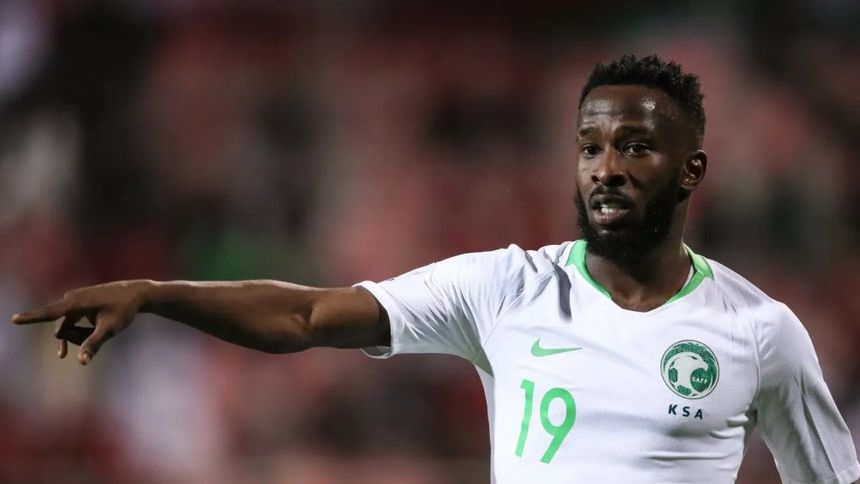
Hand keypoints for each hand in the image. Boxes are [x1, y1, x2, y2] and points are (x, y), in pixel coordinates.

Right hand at [12, 280, 152, 364]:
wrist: (137, 293)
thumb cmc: (124, 310)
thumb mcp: (110, 329)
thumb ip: (94, 345)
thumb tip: (82, 362)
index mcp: (76, 303)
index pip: (50, 313)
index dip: (31, 318)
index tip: (13, 319)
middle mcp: (71, 298)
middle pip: (62, 329)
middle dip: (75, 339)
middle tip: (98, 336)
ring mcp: (74, 299)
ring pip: (67, 326)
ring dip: (80, 335)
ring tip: (102, 329)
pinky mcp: (78, 302)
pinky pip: (71, 322)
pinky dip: (81, 330)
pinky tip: (97, 327)